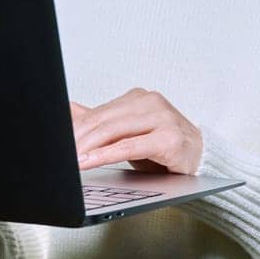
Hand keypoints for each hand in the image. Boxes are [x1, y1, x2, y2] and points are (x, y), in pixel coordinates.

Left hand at [71, 88, 203, 174]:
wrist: (200, 157)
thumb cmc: (164, 146)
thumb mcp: (129, 133)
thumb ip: (102, 122)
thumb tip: (70, 112)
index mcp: (139, 98)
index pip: (98, 113)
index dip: (75, 128)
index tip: (58, 142)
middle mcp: (151, 103)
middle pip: (103, 121)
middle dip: (78, 138)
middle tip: (61, 153)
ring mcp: (162, 118)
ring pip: (114, 131)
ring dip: (88, 147)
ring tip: (71, 160)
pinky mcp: (170, 138)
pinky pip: (130, 146)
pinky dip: (106, 155)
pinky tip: (91, 161)